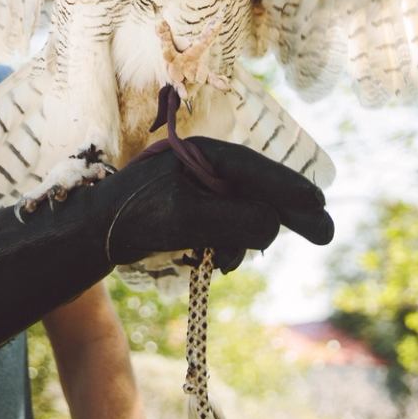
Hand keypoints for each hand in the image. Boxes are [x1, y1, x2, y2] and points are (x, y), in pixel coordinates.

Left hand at [98, 137, 332, 269]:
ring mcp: (202, 191)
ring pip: (244, 216)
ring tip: (222, 263)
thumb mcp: (184, 217)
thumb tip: (273, 225)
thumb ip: (232, 219)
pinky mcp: (196, 213)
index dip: (290, 187)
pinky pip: (228, 230)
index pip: (256, 169)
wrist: (92, 232)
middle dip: (288, 214)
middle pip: (259, 191)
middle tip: (326, 233)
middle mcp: (207, 168)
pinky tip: (217, 263)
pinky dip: (229, 247)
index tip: (319, 203)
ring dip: (244, 241)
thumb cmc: (132, 216)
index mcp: (203, 155)